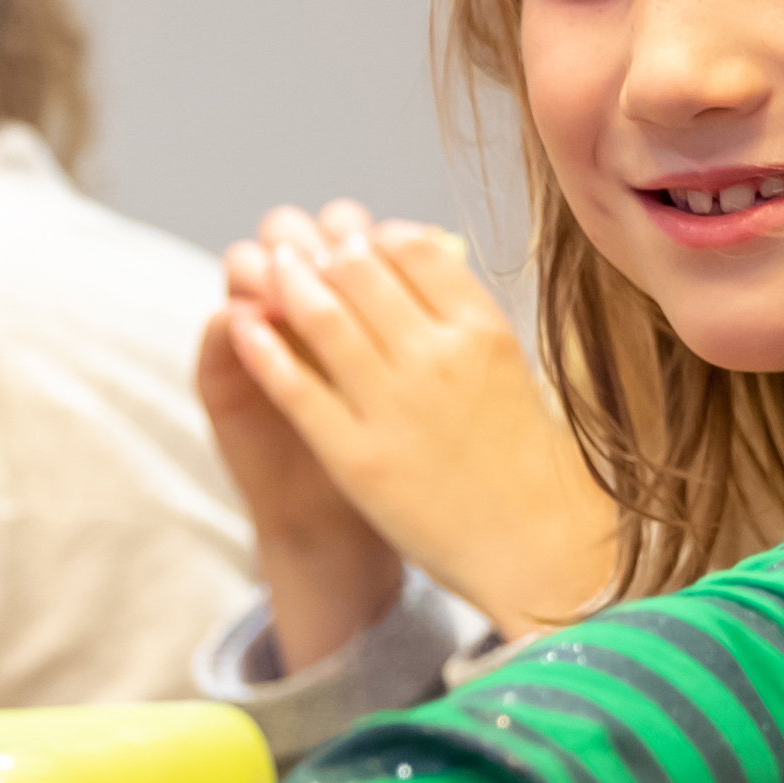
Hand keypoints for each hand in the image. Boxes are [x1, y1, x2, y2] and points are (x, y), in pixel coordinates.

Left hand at [215, 203, 617, 642]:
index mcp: (480, 329)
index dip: (376, 237)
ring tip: (272, 269)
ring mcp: (394, 407)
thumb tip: (418, 254)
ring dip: (287, 283)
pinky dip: (264, 349)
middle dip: (324, 252)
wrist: (537, 545)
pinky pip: (296, 387)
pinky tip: (246, 326)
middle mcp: (436, 358)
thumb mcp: (510, 366)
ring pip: (321, 318)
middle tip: (302, 247)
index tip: (360, 239)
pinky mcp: (356, 456)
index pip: (413, 248)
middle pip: (360, 271)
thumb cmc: (526, 456)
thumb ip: (461, 313)